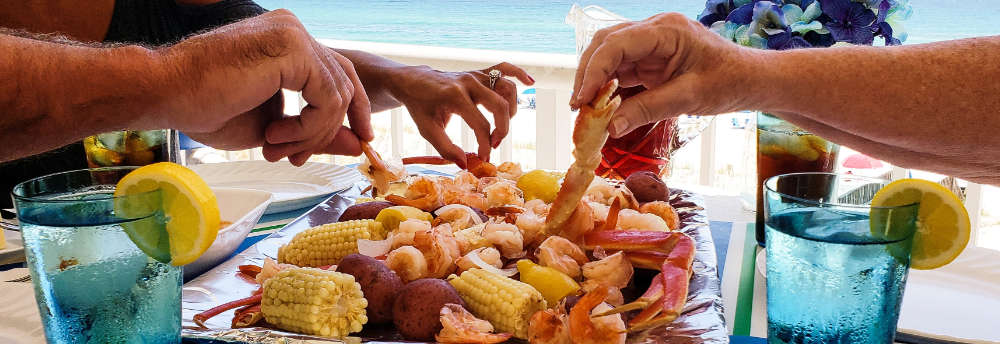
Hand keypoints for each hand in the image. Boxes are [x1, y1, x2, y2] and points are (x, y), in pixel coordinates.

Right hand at [160, 9, 371, 164]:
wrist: (166, 94)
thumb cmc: (206, 108)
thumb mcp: (275, 129)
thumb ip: (318, 132)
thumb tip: (357, 145)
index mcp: (288, 42)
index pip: (337, 74)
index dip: (349, 111)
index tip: (354, 141)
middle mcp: (294, 31)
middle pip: (344, 83)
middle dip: (331, 128)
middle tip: (299, 157)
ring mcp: (294, 35)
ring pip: (337, 94)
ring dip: (312, 134)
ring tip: (276, 149)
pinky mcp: (293, 47)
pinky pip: (327, 97)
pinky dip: (308, 126)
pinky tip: (274, 135)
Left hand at [388, 62, 532, 167]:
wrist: (413, 81)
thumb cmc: (421, 107)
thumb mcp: (427, 130)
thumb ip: (445, 149)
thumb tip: (465, 164)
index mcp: (455, 96)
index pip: (480, 124)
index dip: (485, 144)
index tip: (483, 157)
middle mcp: (468, 82)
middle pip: (500, 106)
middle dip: (502, 129)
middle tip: (494, 144)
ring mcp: (475, 75)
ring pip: (507, 89)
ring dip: (511, 110)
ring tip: (500, 125)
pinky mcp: (479, 72)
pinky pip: (504, 68)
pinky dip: (519, 73)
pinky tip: (531, 82)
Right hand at [570, 13, 757, 137]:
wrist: (751, 80)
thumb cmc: (728, 82)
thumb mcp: (688, 98)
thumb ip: (648, 110)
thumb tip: (610, 128)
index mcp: (666, 31)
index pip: (616, 43)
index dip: (593, 70)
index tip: (581, 99)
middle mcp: (654, 31)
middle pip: (606, 45)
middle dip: (587, 74)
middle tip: (578, 107)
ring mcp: (651, 43)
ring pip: (610, 56)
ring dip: (595, 82)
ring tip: (586, 111)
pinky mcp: (651, 58)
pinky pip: (622, 69)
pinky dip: (609, 88)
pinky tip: (602, 108)